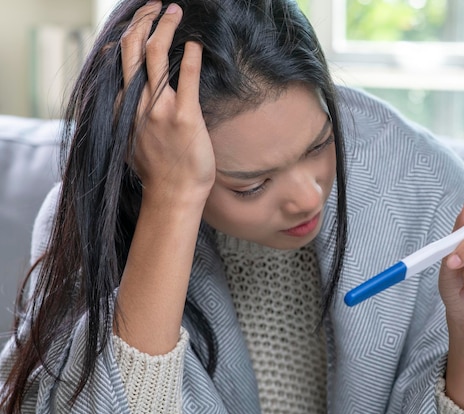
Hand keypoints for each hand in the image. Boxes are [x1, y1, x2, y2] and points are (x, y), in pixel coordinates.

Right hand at [121, 1, 213, 205]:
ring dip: (164, 27)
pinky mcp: (183, 117)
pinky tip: (194, 44)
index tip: (140, 23)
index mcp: (121, 107)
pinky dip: (188, 56)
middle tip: (155, 6)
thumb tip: (124, 94)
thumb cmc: (157, 170)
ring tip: (173, 11)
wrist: (173, 194)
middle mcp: (136, 103)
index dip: (128, 36)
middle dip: (142, 20)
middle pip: (131, 49)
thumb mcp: (129, 140)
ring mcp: (158, 109)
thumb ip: (125, 114)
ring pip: (153, 56)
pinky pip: (185, 78)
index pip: (119, 61)